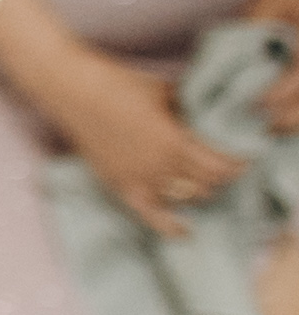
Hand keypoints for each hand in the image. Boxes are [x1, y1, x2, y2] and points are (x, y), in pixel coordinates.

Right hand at [36, 36, 237, 227]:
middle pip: (208, 184)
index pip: (221, 167)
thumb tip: (212, 117)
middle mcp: (160, 166)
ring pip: (186, 198)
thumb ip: (191, 110)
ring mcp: (139, 178)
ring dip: (199, 189)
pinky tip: (185, 231)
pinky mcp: (119, 185)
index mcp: (175, 141)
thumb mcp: (165, 91)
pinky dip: (169, 226)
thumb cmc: (118, 83)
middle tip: (222, 165)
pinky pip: (150, 216)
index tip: (243, 158)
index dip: (237, 165)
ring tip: (202, 179)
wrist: (71, 89)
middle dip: (220, 176)